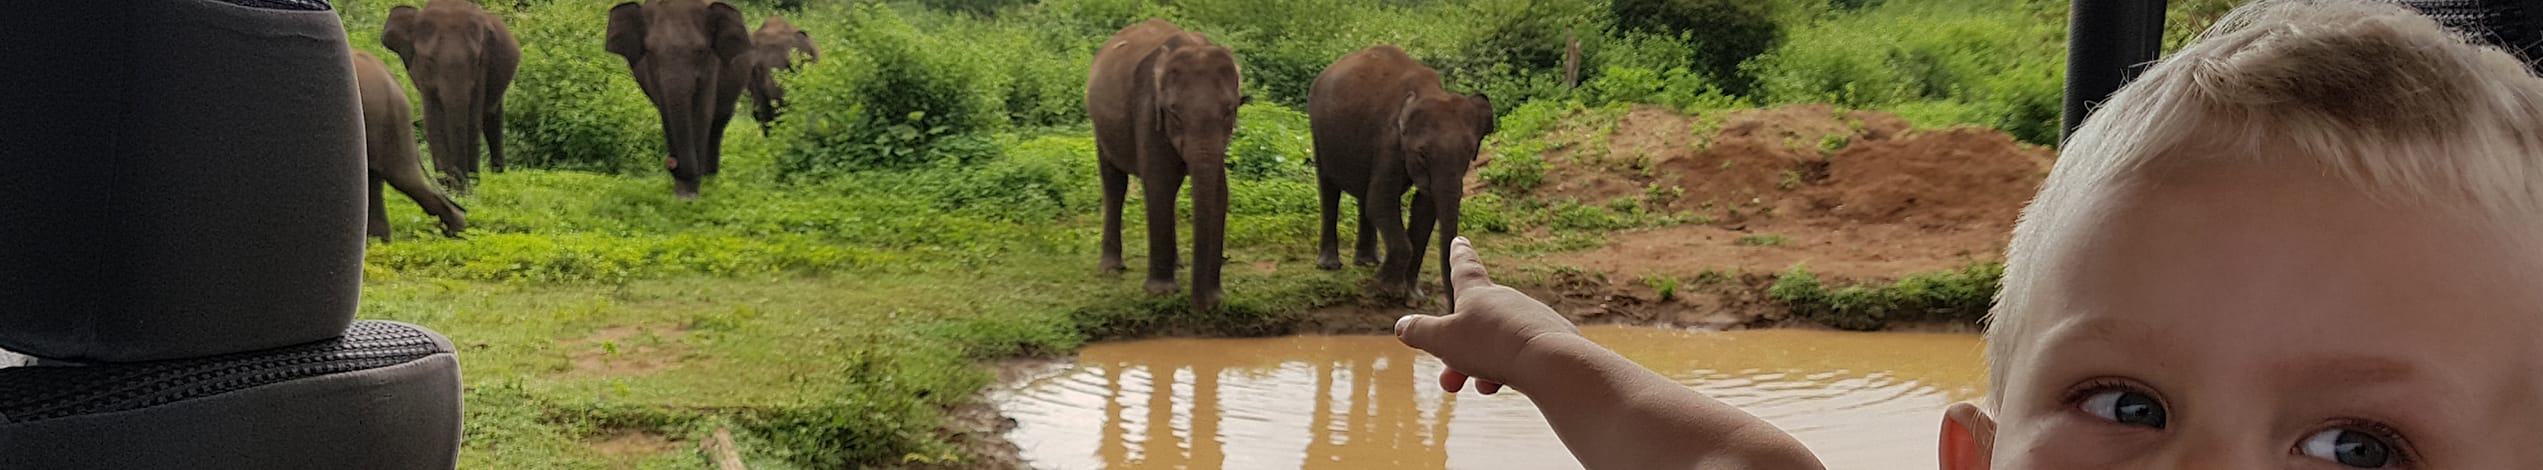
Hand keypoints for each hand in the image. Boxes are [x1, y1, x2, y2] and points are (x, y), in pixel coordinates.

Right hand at [1394, 236, 1580, 394]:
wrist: (1550, 361)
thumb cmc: (1491, 346)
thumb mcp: (1443, 341)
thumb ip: (1420, 332)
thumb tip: (1402, 325)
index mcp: (1478, 293)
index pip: (1464, 268)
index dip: (1459, 256)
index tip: (1460, 240)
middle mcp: (1507, 300)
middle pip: (1476, 324)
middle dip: (1459, 353)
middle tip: (1450, 383)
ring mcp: (1532, 318)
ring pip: (1498, 343)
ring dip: (1483, 366)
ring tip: (1483, 387)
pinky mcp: (1553, 339)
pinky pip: (1523, 354)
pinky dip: (1509, 369)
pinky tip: (1508, 383)